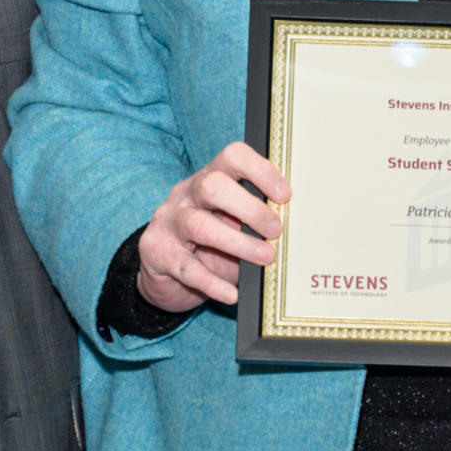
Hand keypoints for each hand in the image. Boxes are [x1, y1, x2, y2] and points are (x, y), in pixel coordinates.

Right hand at [136, 141, 290, 313]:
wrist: (160, 272)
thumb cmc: (206, 245)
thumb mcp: (230, 226)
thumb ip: (254, 223)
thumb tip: (294, 233)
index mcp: (208, 178)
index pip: (232, 157)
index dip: (260, 171)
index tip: (285, 195)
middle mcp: (185, 195)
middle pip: (212, 186)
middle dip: (248, 207)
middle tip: (275, 230)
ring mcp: (167, 222)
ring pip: (198, 225)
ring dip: (236, 242)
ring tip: (265, 257)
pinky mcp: (156, 253)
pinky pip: (186, 268)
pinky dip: (212, 282)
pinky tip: (232, 293)